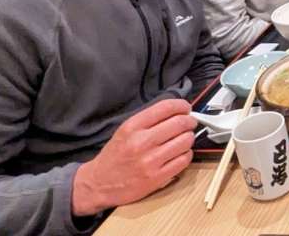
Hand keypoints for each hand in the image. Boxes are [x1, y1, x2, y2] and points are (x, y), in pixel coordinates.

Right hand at [71, 98, 195, 215]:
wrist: (99, 184)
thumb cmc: (114, 156)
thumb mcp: (125, 130)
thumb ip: (148, 120)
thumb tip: (176, 111)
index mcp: (132, 126)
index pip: (166, 107)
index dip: (181, 105)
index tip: (186, 108)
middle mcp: (141, 142)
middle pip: (180, 123)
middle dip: (189, 121)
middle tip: (190, 123)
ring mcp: (150, 160)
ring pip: (185, 141)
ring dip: (189, 138)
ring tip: (184, 139)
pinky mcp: (157, 177)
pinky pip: (184, 160)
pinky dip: (186, 154)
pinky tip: (180, 154)